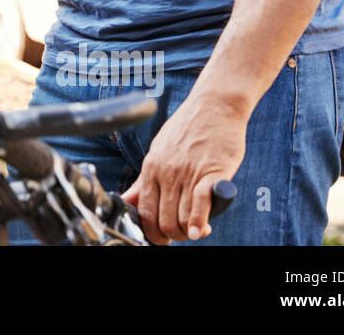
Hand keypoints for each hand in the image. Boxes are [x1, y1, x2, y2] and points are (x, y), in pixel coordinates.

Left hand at [119, 91, 247, 242]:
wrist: (215, 105)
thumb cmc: (188, 129)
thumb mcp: (158, 151)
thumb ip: (146, 179)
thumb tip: (128, 201)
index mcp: (151, 167)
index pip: (144, 211)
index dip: (152, 232)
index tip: (161, 237)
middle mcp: (167, 172)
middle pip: (163, 219)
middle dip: (172, 235)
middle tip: (182, 234)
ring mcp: (188, 172)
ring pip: (181, 217)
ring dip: (188, 231)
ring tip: (196, 230)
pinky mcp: (212, 172)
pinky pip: (201, 203)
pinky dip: (199, 221)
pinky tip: (200, 229)